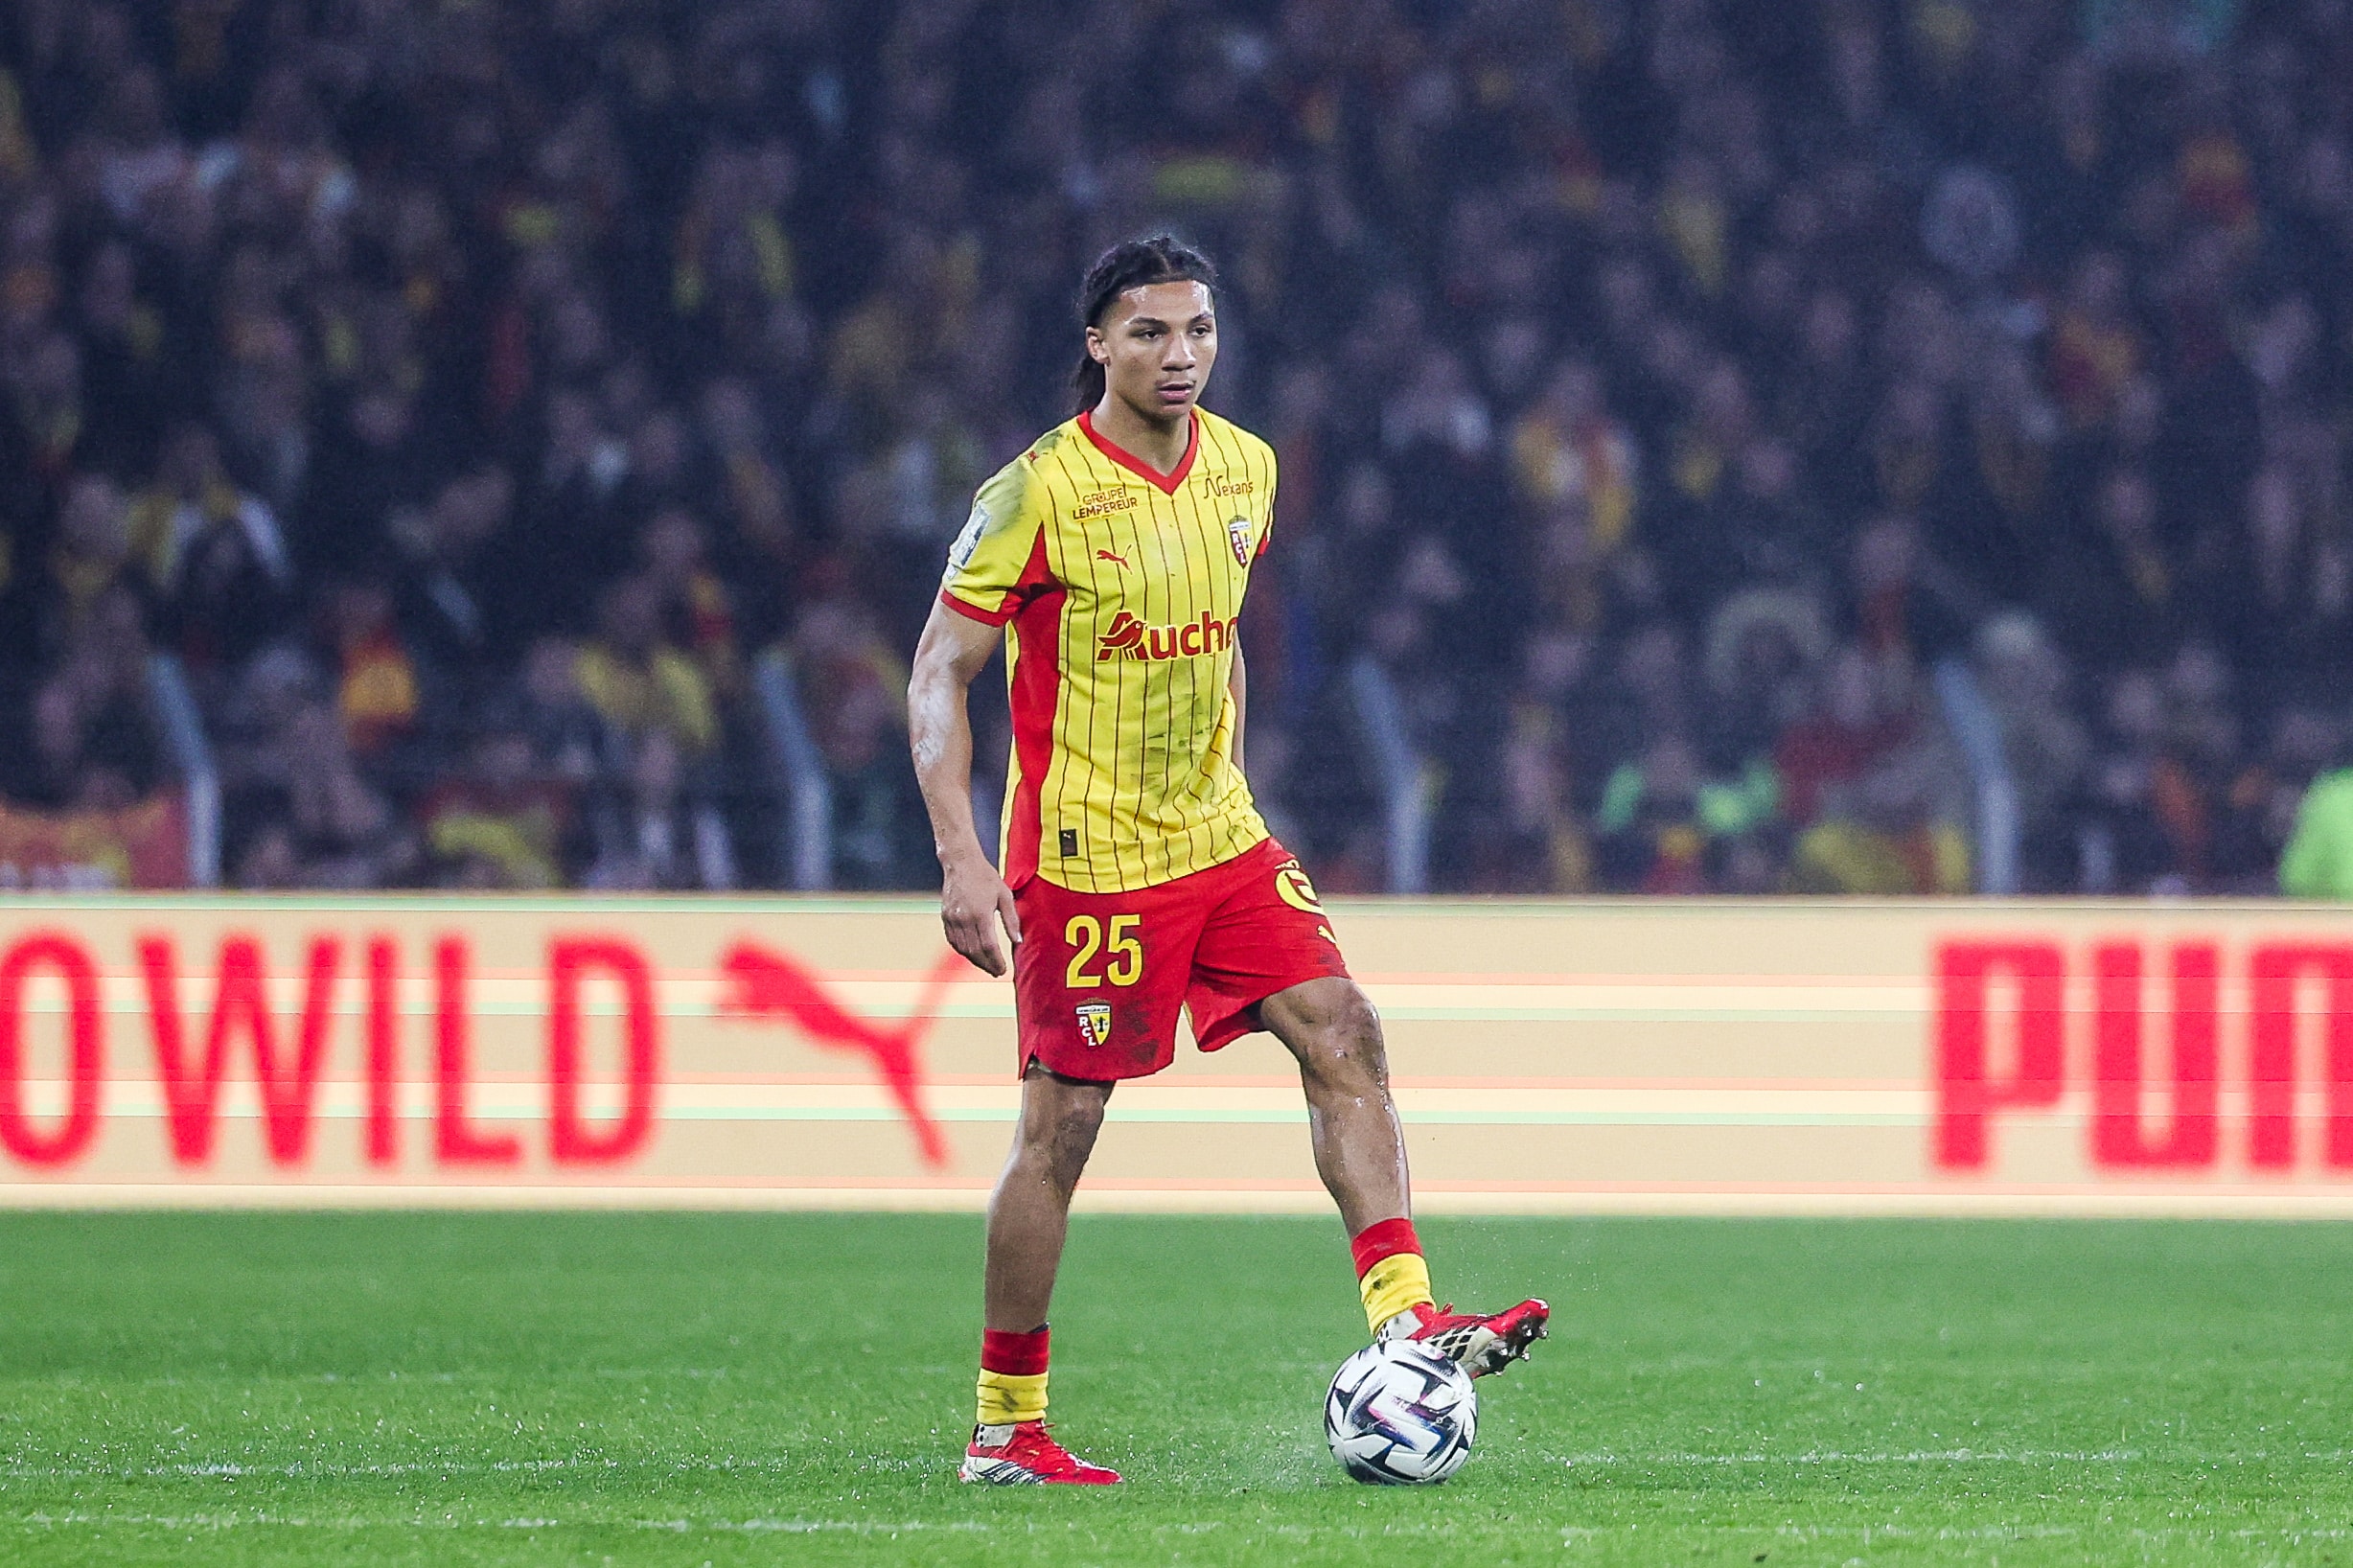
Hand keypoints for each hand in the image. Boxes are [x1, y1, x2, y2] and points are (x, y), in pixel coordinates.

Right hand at [940, 854, 1020, 975]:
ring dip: (974, 960)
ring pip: (962, 948)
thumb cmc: (986, 877)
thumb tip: (1018, 941)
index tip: (1003, 970)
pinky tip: (972, 954)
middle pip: (975, 951)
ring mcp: (952, 918)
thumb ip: (1011, 920)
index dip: (996, 961)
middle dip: (986, 965)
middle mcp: (964, 919)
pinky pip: (953, 940)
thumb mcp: (1005, 896)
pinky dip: (962, 950)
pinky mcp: (945, 917)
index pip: (989, 946)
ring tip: (986, 965)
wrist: (961, 863)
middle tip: (996, 972)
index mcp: (981, 913)